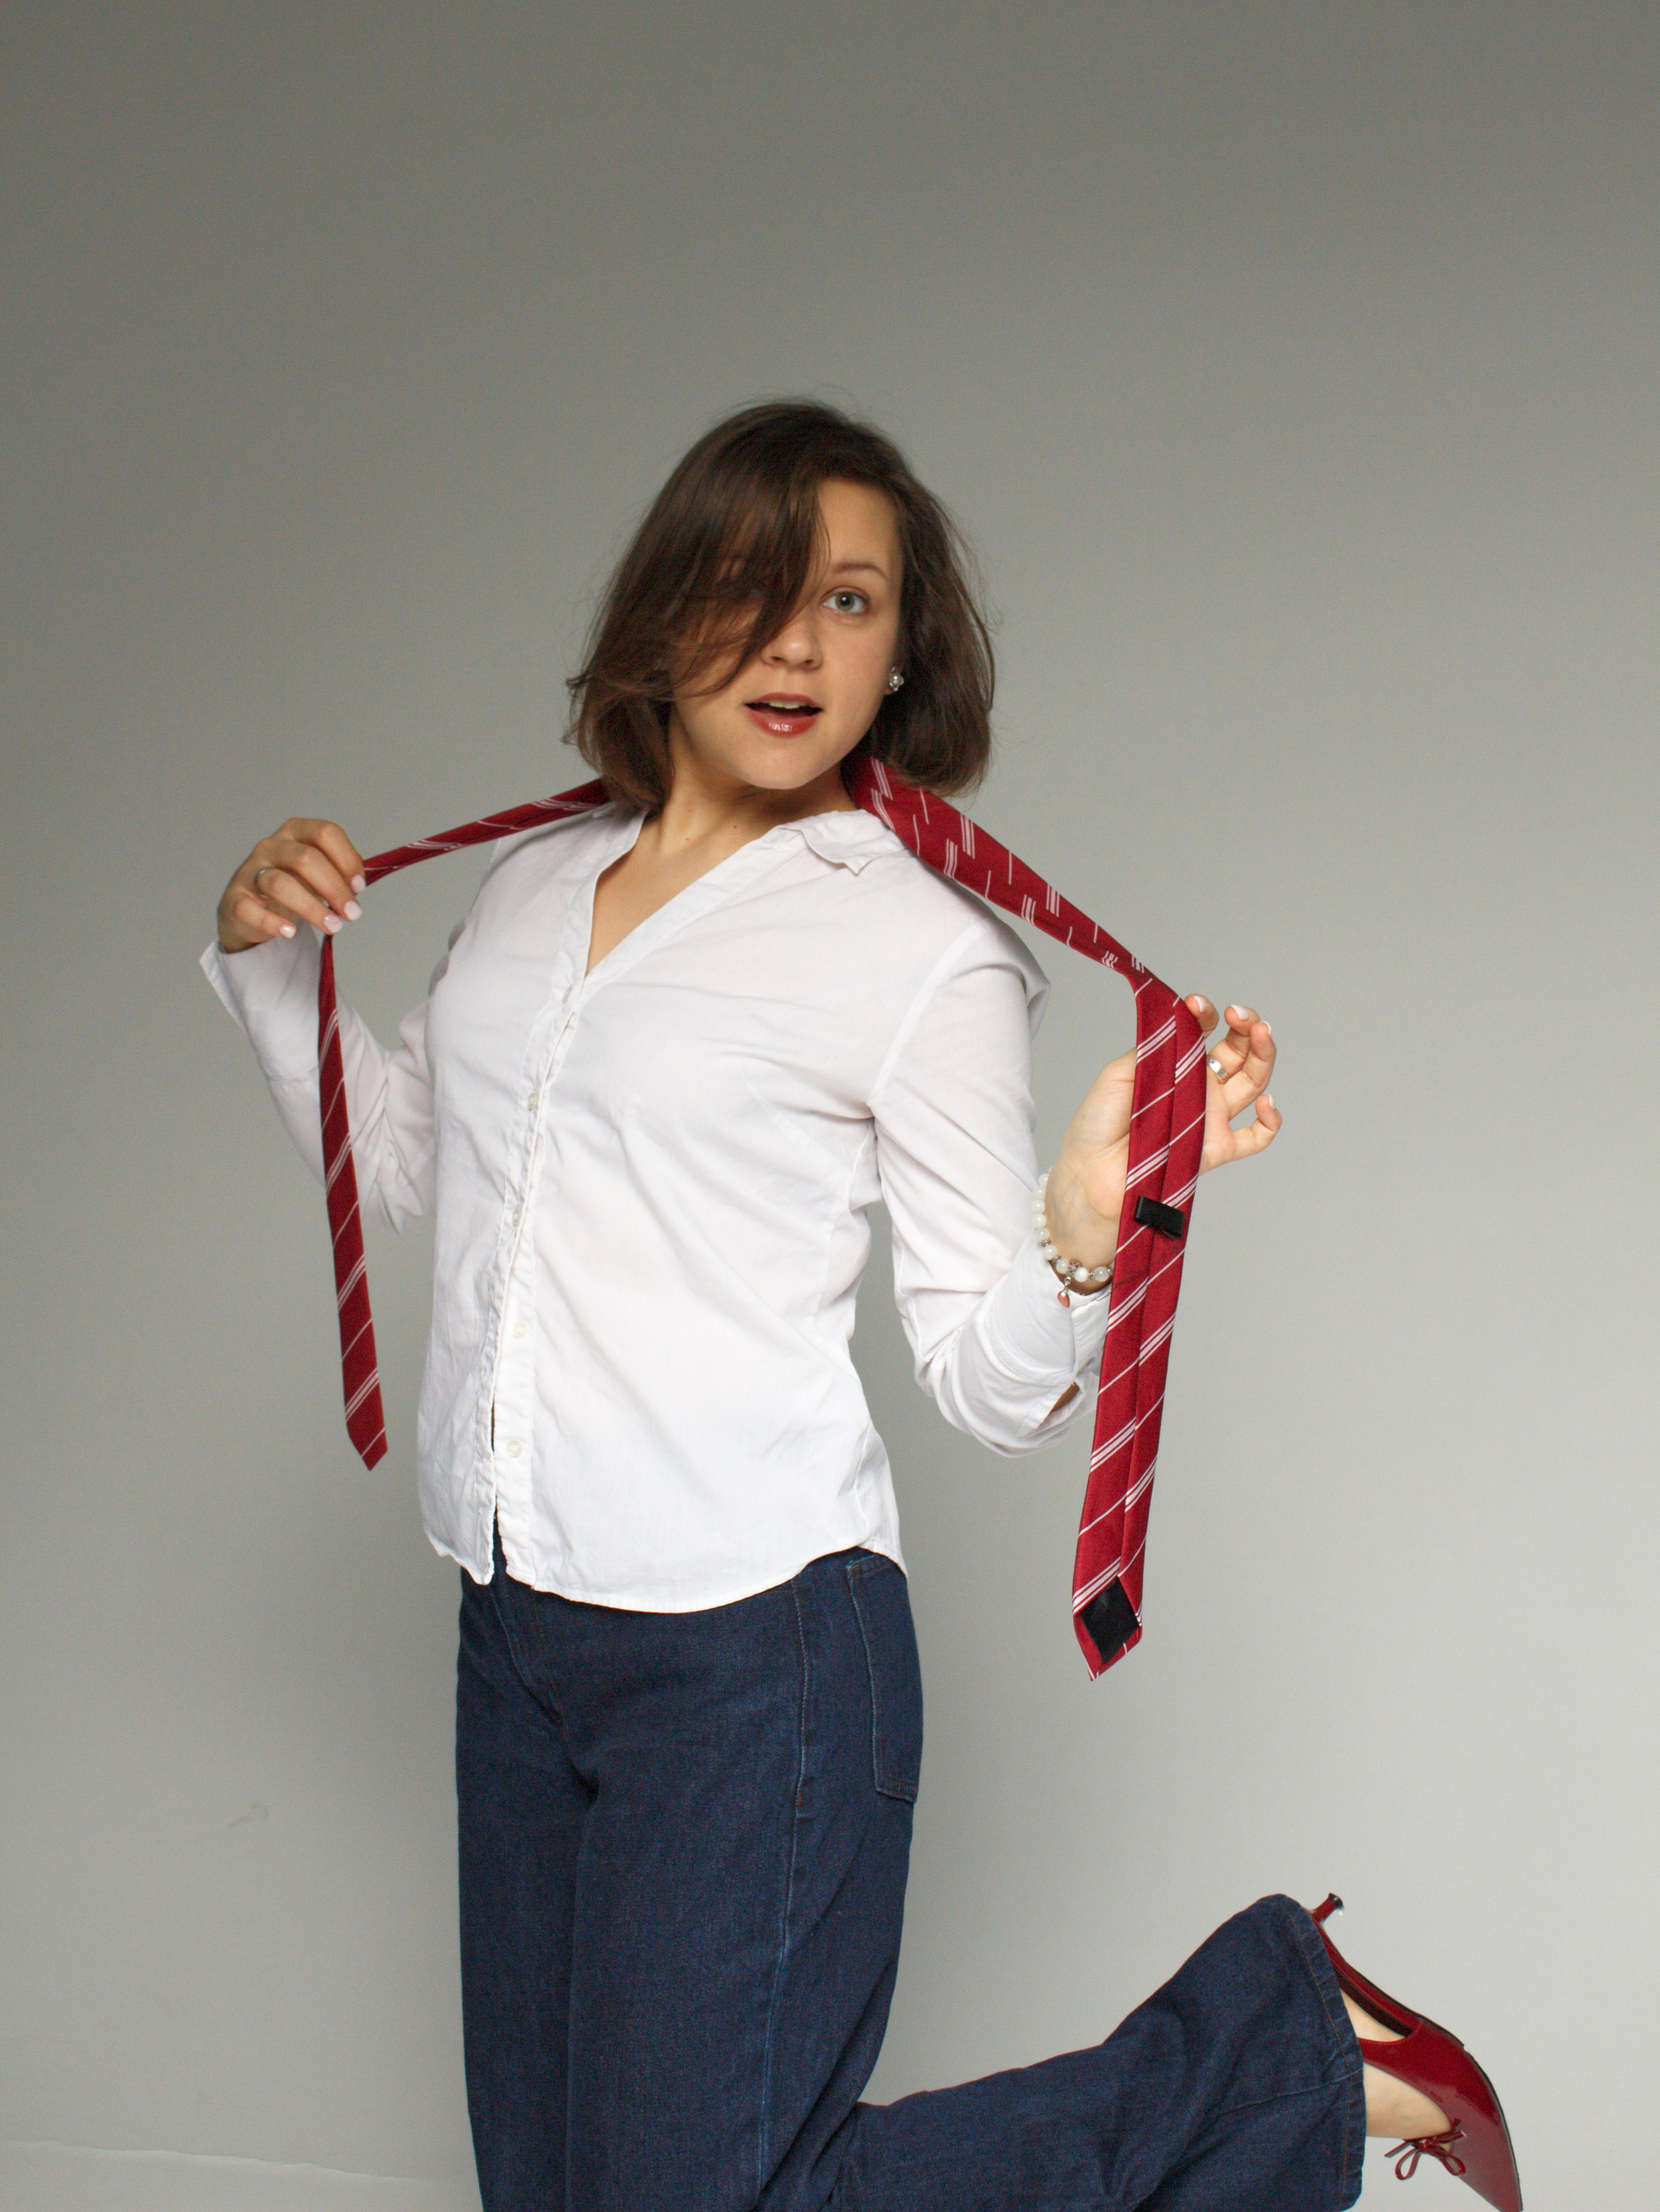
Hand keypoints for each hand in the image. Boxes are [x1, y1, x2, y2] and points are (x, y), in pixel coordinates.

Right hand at [217, 819, 367, 953]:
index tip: (359, 886)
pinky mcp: (235, 899)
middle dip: (335, 888)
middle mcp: (272, 846)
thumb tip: (358, 883)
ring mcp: (250, 871)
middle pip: (306, 858)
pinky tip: (290, 932)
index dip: (347, 859)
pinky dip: (271, 922)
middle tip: (352, 913)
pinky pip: (249, 910)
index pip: (325, 833)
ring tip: (333, 926)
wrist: (250, 909)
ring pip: (279, 884)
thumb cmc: (291, 885)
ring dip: (311, 908)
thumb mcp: (317, 873)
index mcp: (296, 832)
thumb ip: (339, 873)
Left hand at [1043, 995, 1280, 1276]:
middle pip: (1237, 1053)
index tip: (1198, 1006)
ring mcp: (1209, 1119)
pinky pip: (1255, 1138)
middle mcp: (1197, 1089)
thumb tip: (1185, 1025)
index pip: (1203, 1033)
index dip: (1205, 1014)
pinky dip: (1271, 1120)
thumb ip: (1155, 1048)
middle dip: (1246, 1027)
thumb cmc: (1097, 1125)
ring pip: (1253, 1083)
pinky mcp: (1214, 1150)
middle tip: (1242, 1014)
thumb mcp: (1120, 1073)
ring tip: (1261, 1032)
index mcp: (1174, 1066)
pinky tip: (1267, 1103)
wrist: (1089, 1174)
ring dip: (1264, 1054)